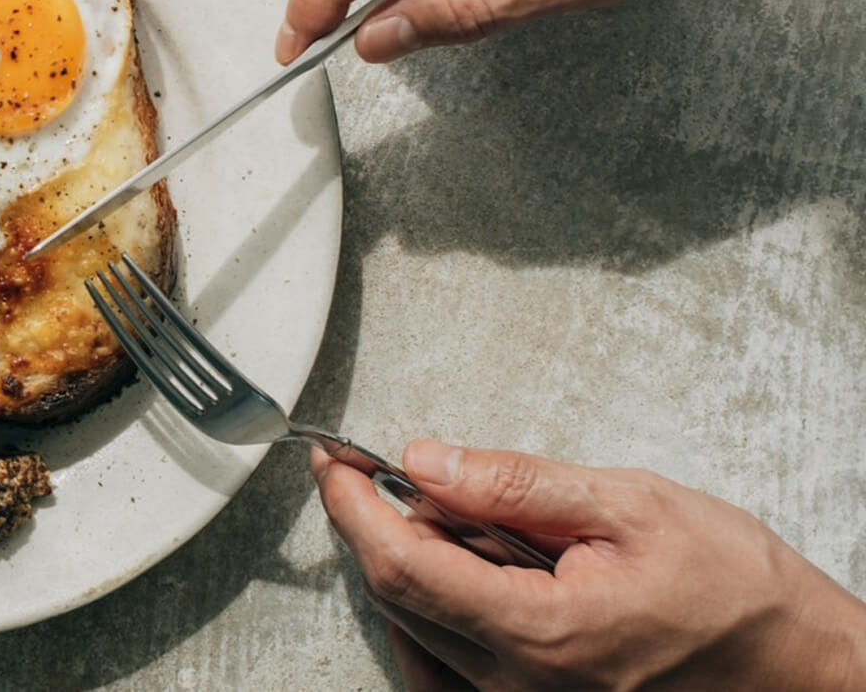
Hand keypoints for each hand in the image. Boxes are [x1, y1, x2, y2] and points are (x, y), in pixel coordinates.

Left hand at [312, 440, 865, 689]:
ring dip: (406, 564)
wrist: (796, 666)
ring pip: (417, 630)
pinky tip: (457, 572)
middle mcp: (520, 687)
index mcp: (540, 633)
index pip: (401, 565)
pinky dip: (431, 611)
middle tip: (371, 469)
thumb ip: (515, 484)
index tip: (333, 461)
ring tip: (447, 514)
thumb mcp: (629, 505)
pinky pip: (446, 666)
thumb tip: (425, 461)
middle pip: (398, 598)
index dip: (353, 506)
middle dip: (370, 524)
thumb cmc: (734, 590)